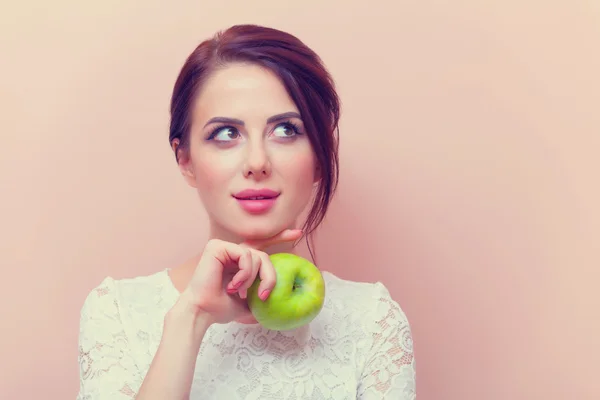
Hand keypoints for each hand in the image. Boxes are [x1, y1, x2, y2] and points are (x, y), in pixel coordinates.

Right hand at [179, 229, 302, 324]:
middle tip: (264, 295)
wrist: (204, 312)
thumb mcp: (250, 302)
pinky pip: (245, 255)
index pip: (261, 245)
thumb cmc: (222, 309)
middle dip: (269, 276)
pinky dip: (245, 273)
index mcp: (238, 261)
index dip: (279, 237)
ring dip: (252, 279)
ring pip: (257, 256)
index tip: (298, 233)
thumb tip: (283, 302)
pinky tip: (233, 285)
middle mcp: (231, 251)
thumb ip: (262, 294)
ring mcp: (224, 247)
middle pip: (263, 255)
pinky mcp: (217, 246)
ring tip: (239, 292)